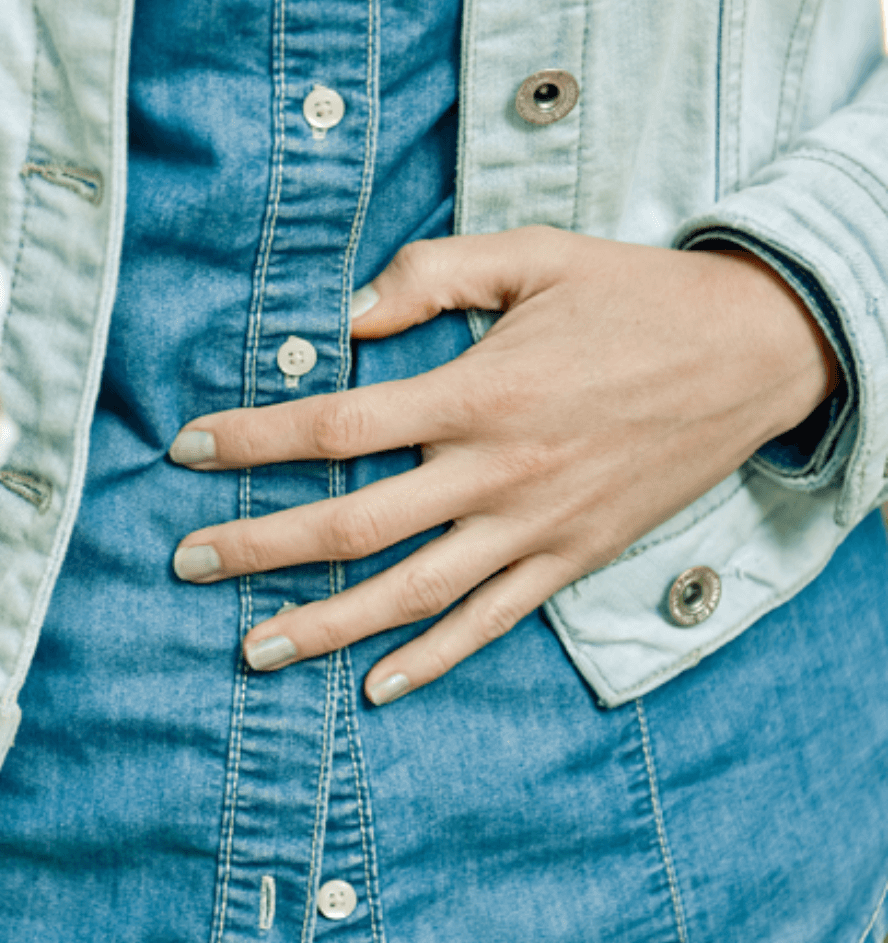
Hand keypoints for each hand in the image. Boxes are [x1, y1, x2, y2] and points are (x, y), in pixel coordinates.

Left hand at [169, 227, 838, 703]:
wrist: (754, 352)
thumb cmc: (634, 296)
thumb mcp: (533, 256)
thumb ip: (433, 274)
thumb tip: (349, 315)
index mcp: (478, 392)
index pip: (337, 425)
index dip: (254, 438)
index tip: (188, 446)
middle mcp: (496, 472)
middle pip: (354, 523)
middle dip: (261, 546)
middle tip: (188, 562)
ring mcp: (536, 527)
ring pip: (413, 593)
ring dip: (327, 624)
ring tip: (253, 649)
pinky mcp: (573, 557)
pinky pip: (493, 622)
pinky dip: (434, 660)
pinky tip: (376, 686)